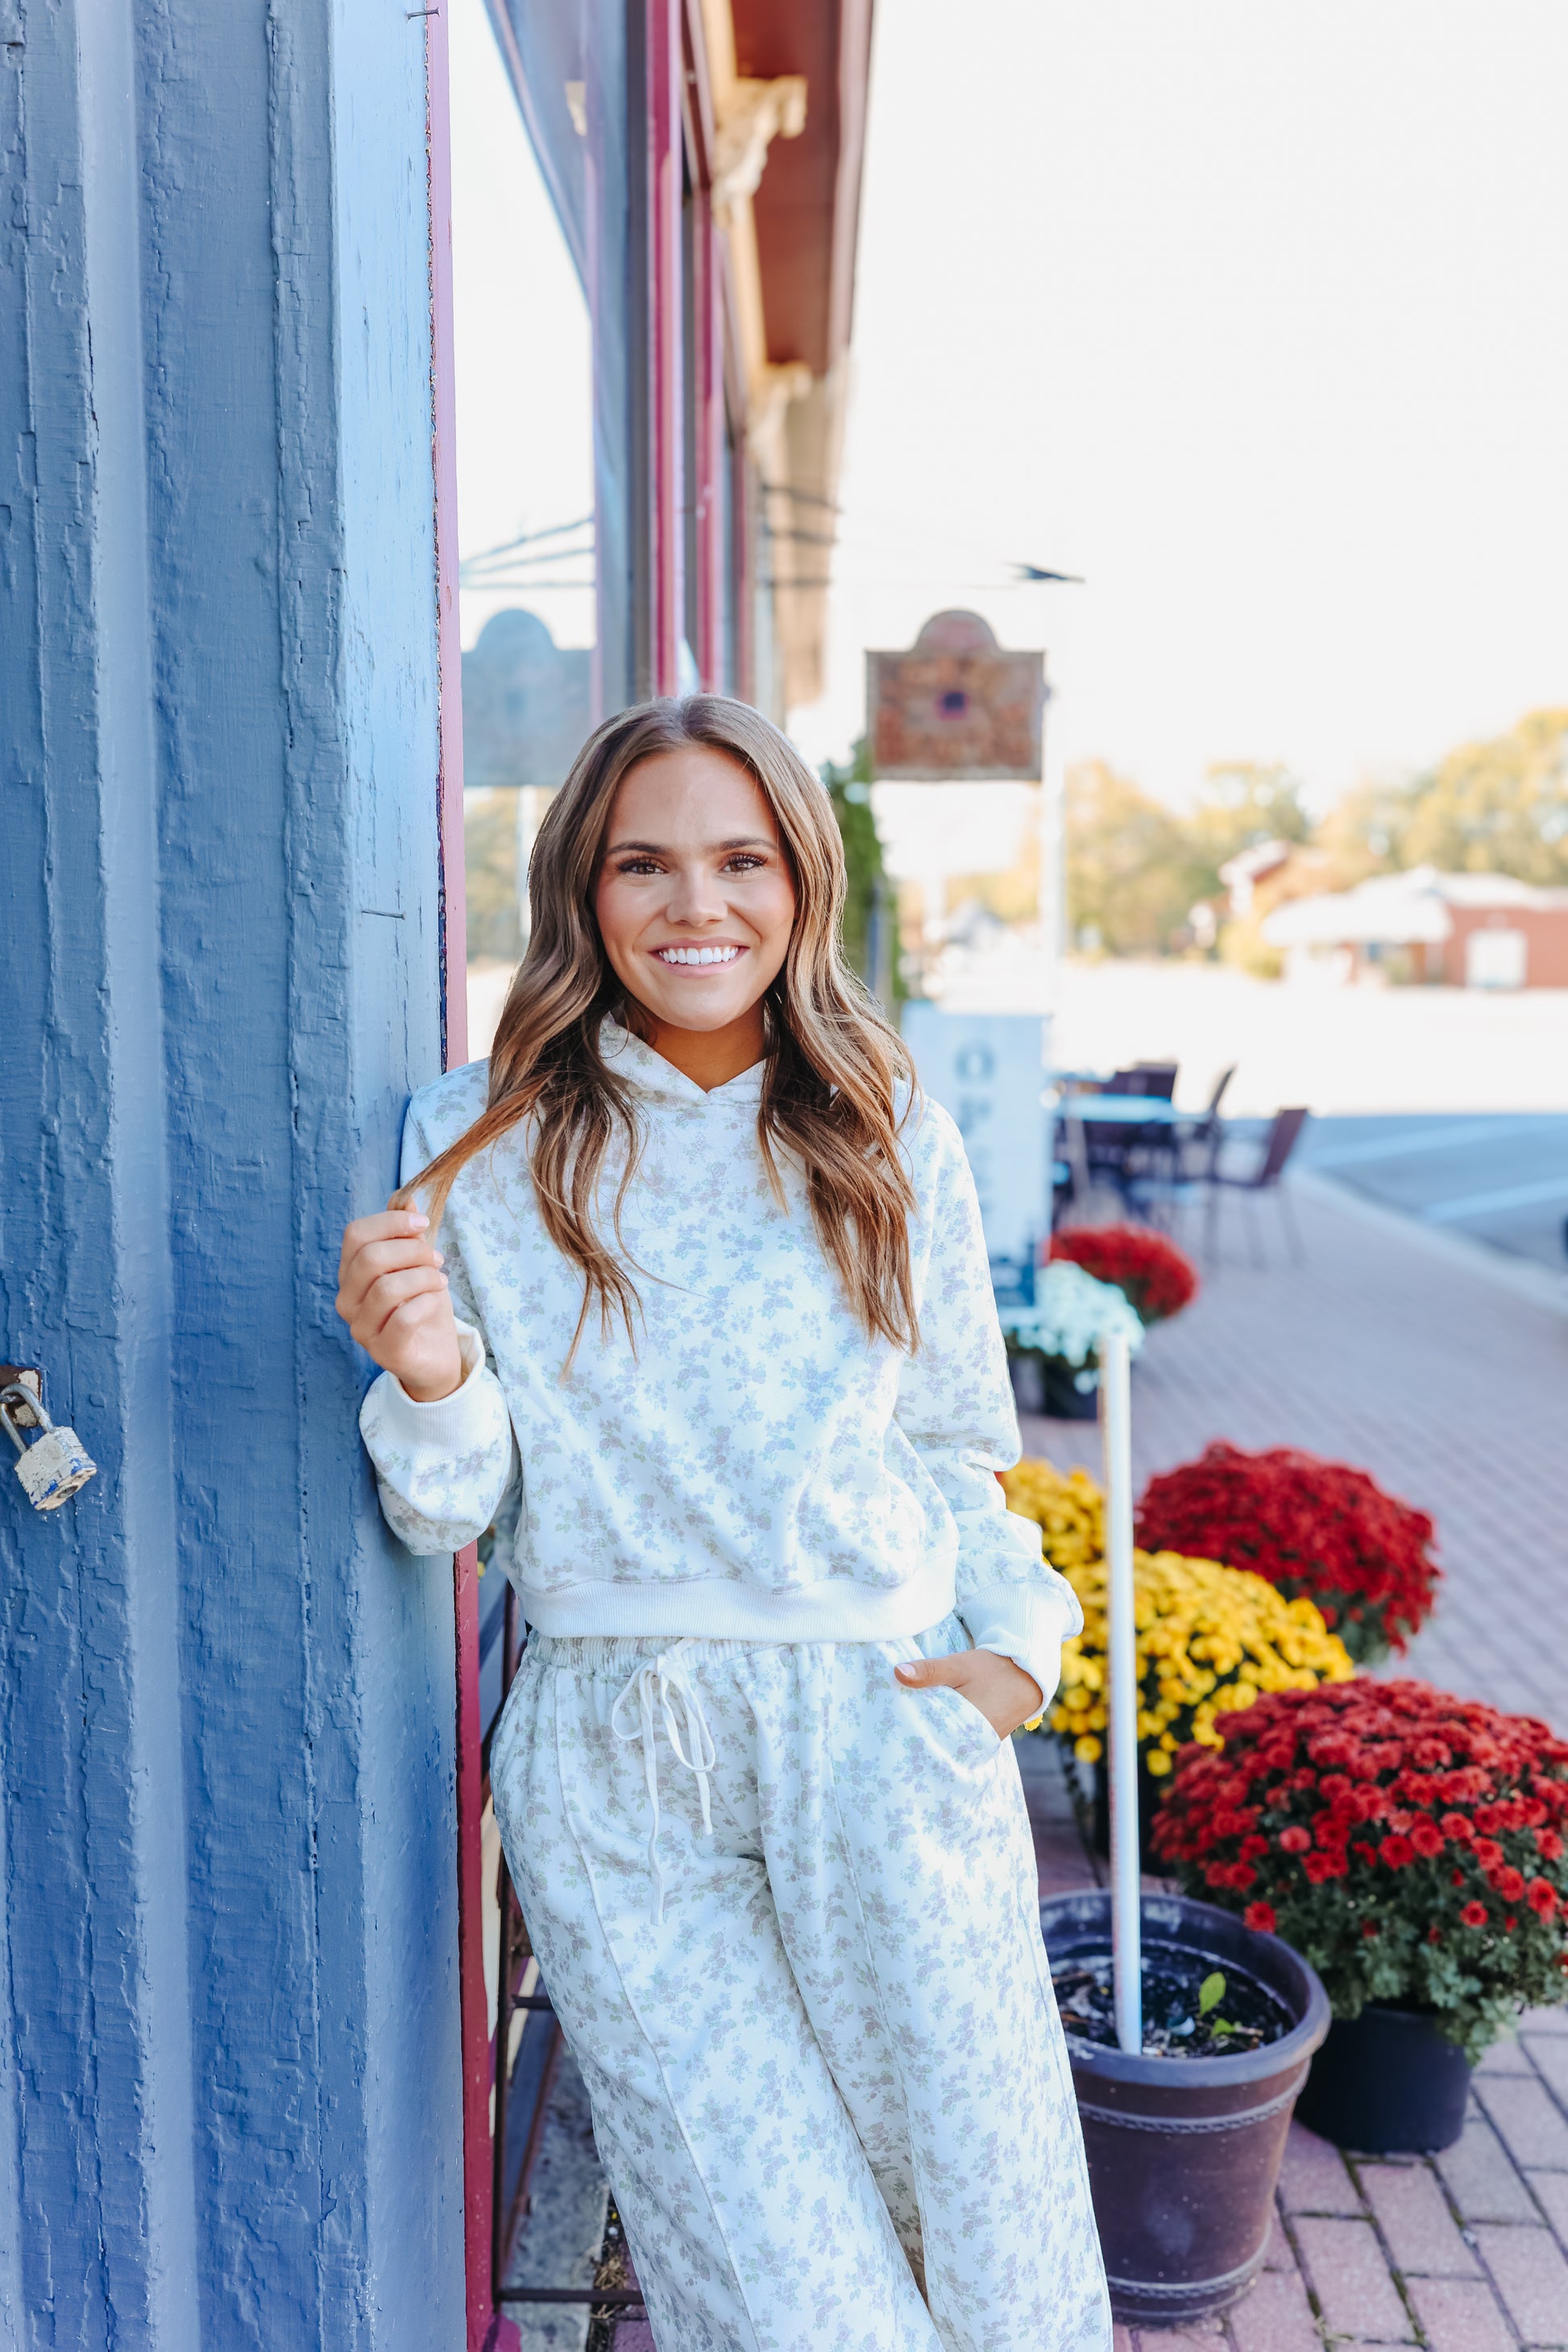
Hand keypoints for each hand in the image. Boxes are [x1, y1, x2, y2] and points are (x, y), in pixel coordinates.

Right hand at [336, 1210, 463, 1401]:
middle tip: (437, 1258)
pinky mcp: (384, 1352)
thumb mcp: (418, 1264)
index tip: (422, 1224)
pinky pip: (404, 1318)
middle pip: (369, 1258)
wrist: (435, 1355)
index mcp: (350, 1274)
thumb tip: (407, 1198)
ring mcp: (361, 1329)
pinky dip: (427, 1302)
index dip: (391, 1222)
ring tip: (440, 1281)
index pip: (355, 1235)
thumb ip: (408, 1233)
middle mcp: (347, 1301)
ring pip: (386, 1288)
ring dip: (424, 1277)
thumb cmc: (423, 1305)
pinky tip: (436, 1301)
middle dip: (412, 1251)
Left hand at [895, 1648, 1044, 1738]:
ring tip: (904, 1725)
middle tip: (890, 1725)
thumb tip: (897, 1672)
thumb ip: (929, 1671)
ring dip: (929, 1734)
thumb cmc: (992, 1669)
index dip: (907, 1731)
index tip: (888, 1724)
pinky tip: (928, 1724)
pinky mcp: (982, 1741)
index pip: (928, 1738)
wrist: (1026, 1675)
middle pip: (935, 1744)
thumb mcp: (959, 1666)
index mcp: (966, 1728)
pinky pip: (956, 1741)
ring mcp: (979, 1744)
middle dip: (916, 1735)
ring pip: (945, 1743)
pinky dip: (943, 1733)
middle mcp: (973, 1743)